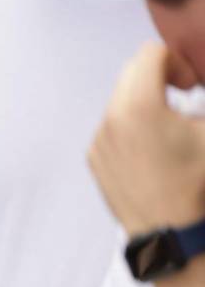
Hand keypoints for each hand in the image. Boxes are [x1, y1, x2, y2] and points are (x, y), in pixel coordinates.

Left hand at [90, 43, 204, 235]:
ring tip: (169, 130)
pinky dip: (130, 126)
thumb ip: (203, 100)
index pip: (150, 55)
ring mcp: (98, 140)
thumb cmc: (198, 181)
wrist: (170, 231)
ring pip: (120, 100)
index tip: (191, 86)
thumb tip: (191, 103)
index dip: (177, 63)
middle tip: (183, 97)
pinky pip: (110, 126)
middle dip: (159, 77)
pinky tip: (151, 151)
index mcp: (139, 107)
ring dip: (146, 102)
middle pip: (131, 73)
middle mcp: (110, 119)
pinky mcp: (93, 158)